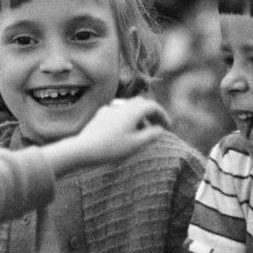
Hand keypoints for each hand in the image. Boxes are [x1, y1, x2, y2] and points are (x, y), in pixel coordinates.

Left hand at [43, 97, 168, 174]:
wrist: (84, 149)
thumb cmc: (112, 148)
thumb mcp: (136, 144)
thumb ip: (151, 135)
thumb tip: (159, 129)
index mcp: (133, 110)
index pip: (153, 106)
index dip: (163, 115)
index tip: (168, 127)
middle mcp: (122, 105)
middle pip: (141, 103)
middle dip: (152, 113)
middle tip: (157, 126)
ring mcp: (110, 108)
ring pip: (129, 107)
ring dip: (139, 116)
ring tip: (143, 130)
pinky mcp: (101, 114)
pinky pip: (118, 111)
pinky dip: (127, 118)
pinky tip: (125, 129)